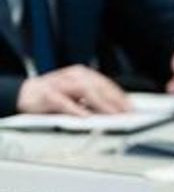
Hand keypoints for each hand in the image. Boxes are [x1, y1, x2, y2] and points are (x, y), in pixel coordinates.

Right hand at [17, 66, 131, 115]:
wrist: (23, 94)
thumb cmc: (53, 96)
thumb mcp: (76, 96)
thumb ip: (92, 101)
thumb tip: (114, 112)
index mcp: (83, 75)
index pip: (106, 84)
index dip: (120, 96)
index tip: (132, 107)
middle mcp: (73, 76)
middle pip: (99, 86)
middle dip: (115, 100)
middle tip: (127, 112)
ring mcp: (61, 83)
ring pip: (85, 90)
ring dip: (101, 103)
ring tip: (112, 114)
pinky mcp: (48, 94)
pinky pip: (64, 101)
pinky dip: (76, 109)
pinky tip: (85, 117)